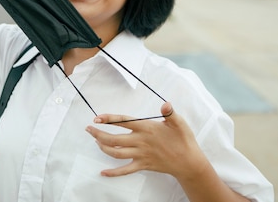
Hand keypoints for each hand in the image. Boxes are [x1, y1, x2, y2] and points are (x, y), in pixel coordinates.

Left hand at [86, 102, 207, 178]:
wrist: (189, 162)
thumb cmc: (183, 140)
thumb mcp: (179, 122)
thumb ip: (169, 112)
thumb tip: (165, 104)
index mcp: (146, 128)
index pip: (123, 121)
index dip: (109, 119)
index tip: (97, 118)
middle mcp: (140, 141)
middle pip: (114, 138)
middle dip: (98, 133)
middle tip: (88, 129)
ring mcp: (140, 155)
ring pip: (116, 153)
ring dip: (103, 148)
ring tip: (96, 141)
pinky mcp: (142, 165)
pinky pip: (124, 170)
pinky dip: (112, 173)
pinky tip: (103, 173)